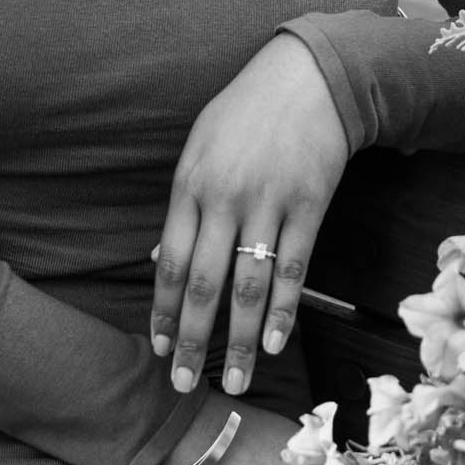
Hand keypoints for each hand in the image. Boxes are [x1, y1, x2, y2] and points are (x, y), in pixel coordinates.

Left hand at [152, 33, 349, 396]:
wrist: (309, 79)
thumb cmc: (245, 115)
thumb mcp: (199, 150)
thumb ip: (182, 208)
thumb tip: (160, 261)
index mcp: (189, 186)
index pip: (169, 263)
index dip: (161, 312)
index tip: (156, 350)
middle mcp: (224, 199)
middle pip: (202, 285)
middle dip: (191, 341)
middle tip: (183, 385)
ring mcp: (268, 204)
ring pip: (249, 287)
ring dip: (241, 341)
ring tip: (236, 382)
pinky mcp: (309, 206)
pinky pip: (294, 269)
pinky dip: (283, 311)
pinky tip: (275, 344)